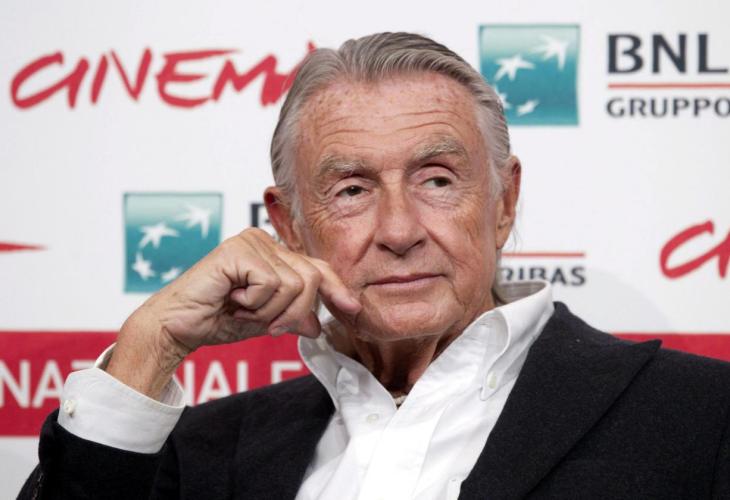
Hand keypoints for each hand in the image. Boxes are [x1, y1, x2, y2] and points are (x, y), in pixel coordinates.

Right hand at [107, 228, 360, 397]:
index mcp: (273, 254)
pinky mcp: (237, 250)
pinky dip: (254, 304)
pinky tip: (231, 300)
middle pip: (310, 278)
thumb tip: (320, 325)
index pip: (316, 268)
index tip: (352, 309)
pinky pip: (270, 284)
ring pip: (293, 284)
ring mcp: (251, 242)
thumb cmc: (216, 319)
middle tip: (267, 325)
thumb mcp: (266, 319)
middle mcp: (264, 242)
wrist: (179, 327)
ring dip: (269, 311)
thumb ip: (293, 316)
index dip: (336, 289)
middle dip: (295, 312)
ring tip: (242, 310)